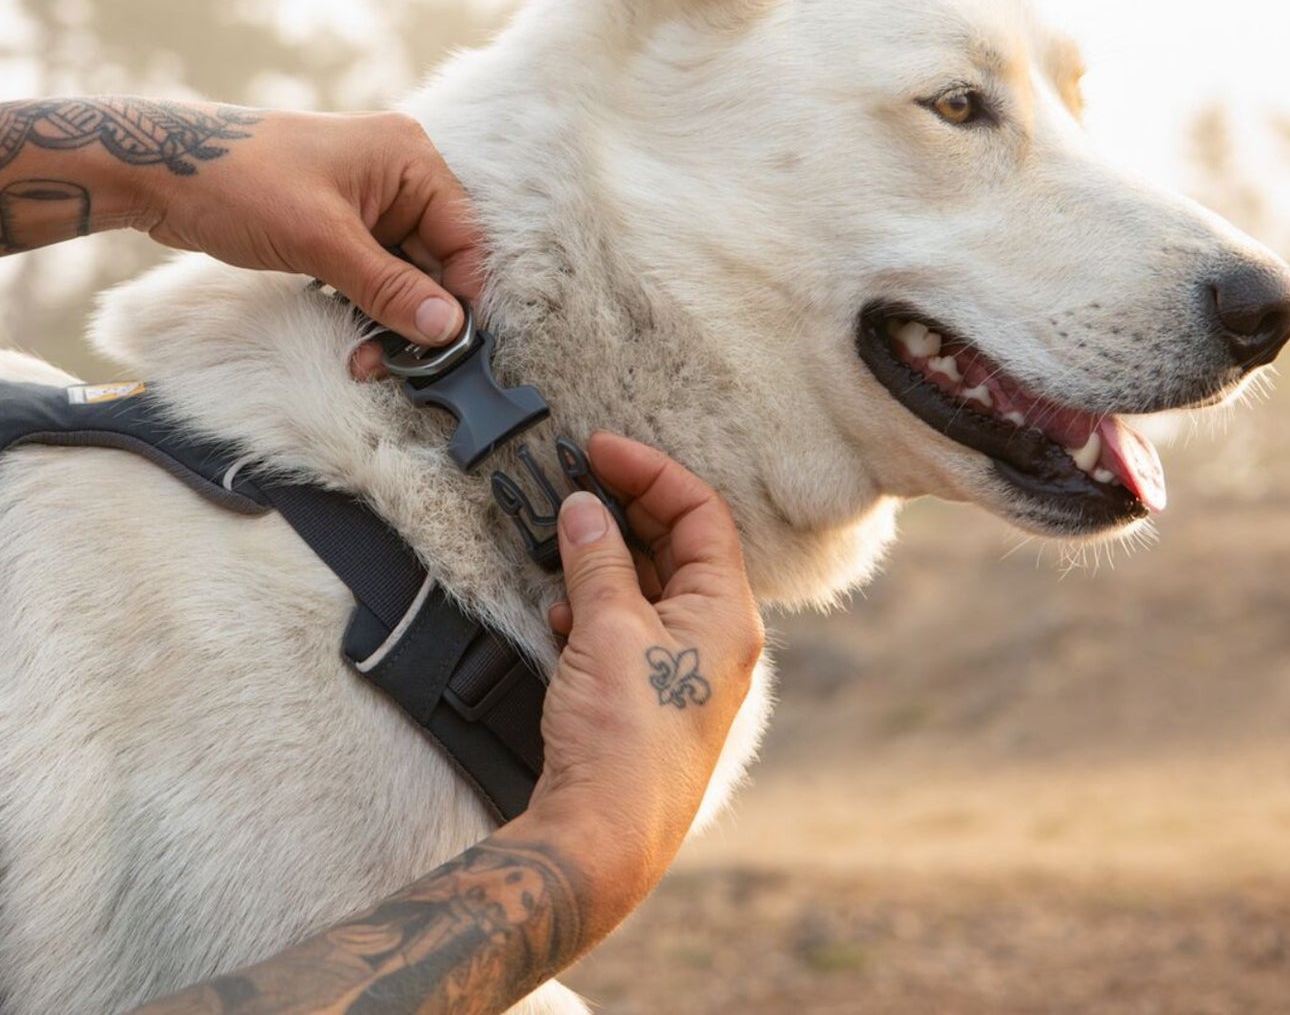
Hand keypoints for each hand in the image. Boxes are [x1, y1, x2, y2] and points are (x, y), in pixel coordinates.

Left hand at [133, 108, 483, 348]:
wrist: (158, 170)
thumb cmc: (237, 181)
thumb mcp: (320, 241)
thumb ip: (389, 287)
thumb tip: (447, 328)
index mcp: (410, 159)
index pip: (464, 237)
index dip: (462, 295)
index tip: (446, 346)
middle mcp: (398, 175)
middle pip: (437, 259)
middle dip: (419, 315)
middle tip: (395, 363)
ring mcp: (368, 200)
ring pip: (405, 273)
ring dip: (390, 319)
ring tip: (366, 359)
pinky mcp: (339, 223)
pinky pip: (374, 272)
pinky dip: (366, 305)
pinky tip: (351, 337)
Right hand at [528, 432, 764, 935]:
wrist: (604, 838)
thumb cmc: (625, 739)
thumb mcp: (609, 628)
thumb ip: (599, 560)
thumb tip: (585, 508)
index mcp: (727, 612)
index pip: (701, 512)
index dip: (651, 471)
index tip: (600, 451)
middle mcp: (716, 635)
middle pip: (679, 545)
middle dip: (627, 511)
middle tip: (577, 483)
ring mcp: (684, 667)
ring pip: (650, 585)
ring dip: (606, 559)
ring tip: (561, 538)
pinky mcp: (650, 694)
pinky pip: (628, 627)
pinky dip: (596, 607)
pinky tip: (562, 612)